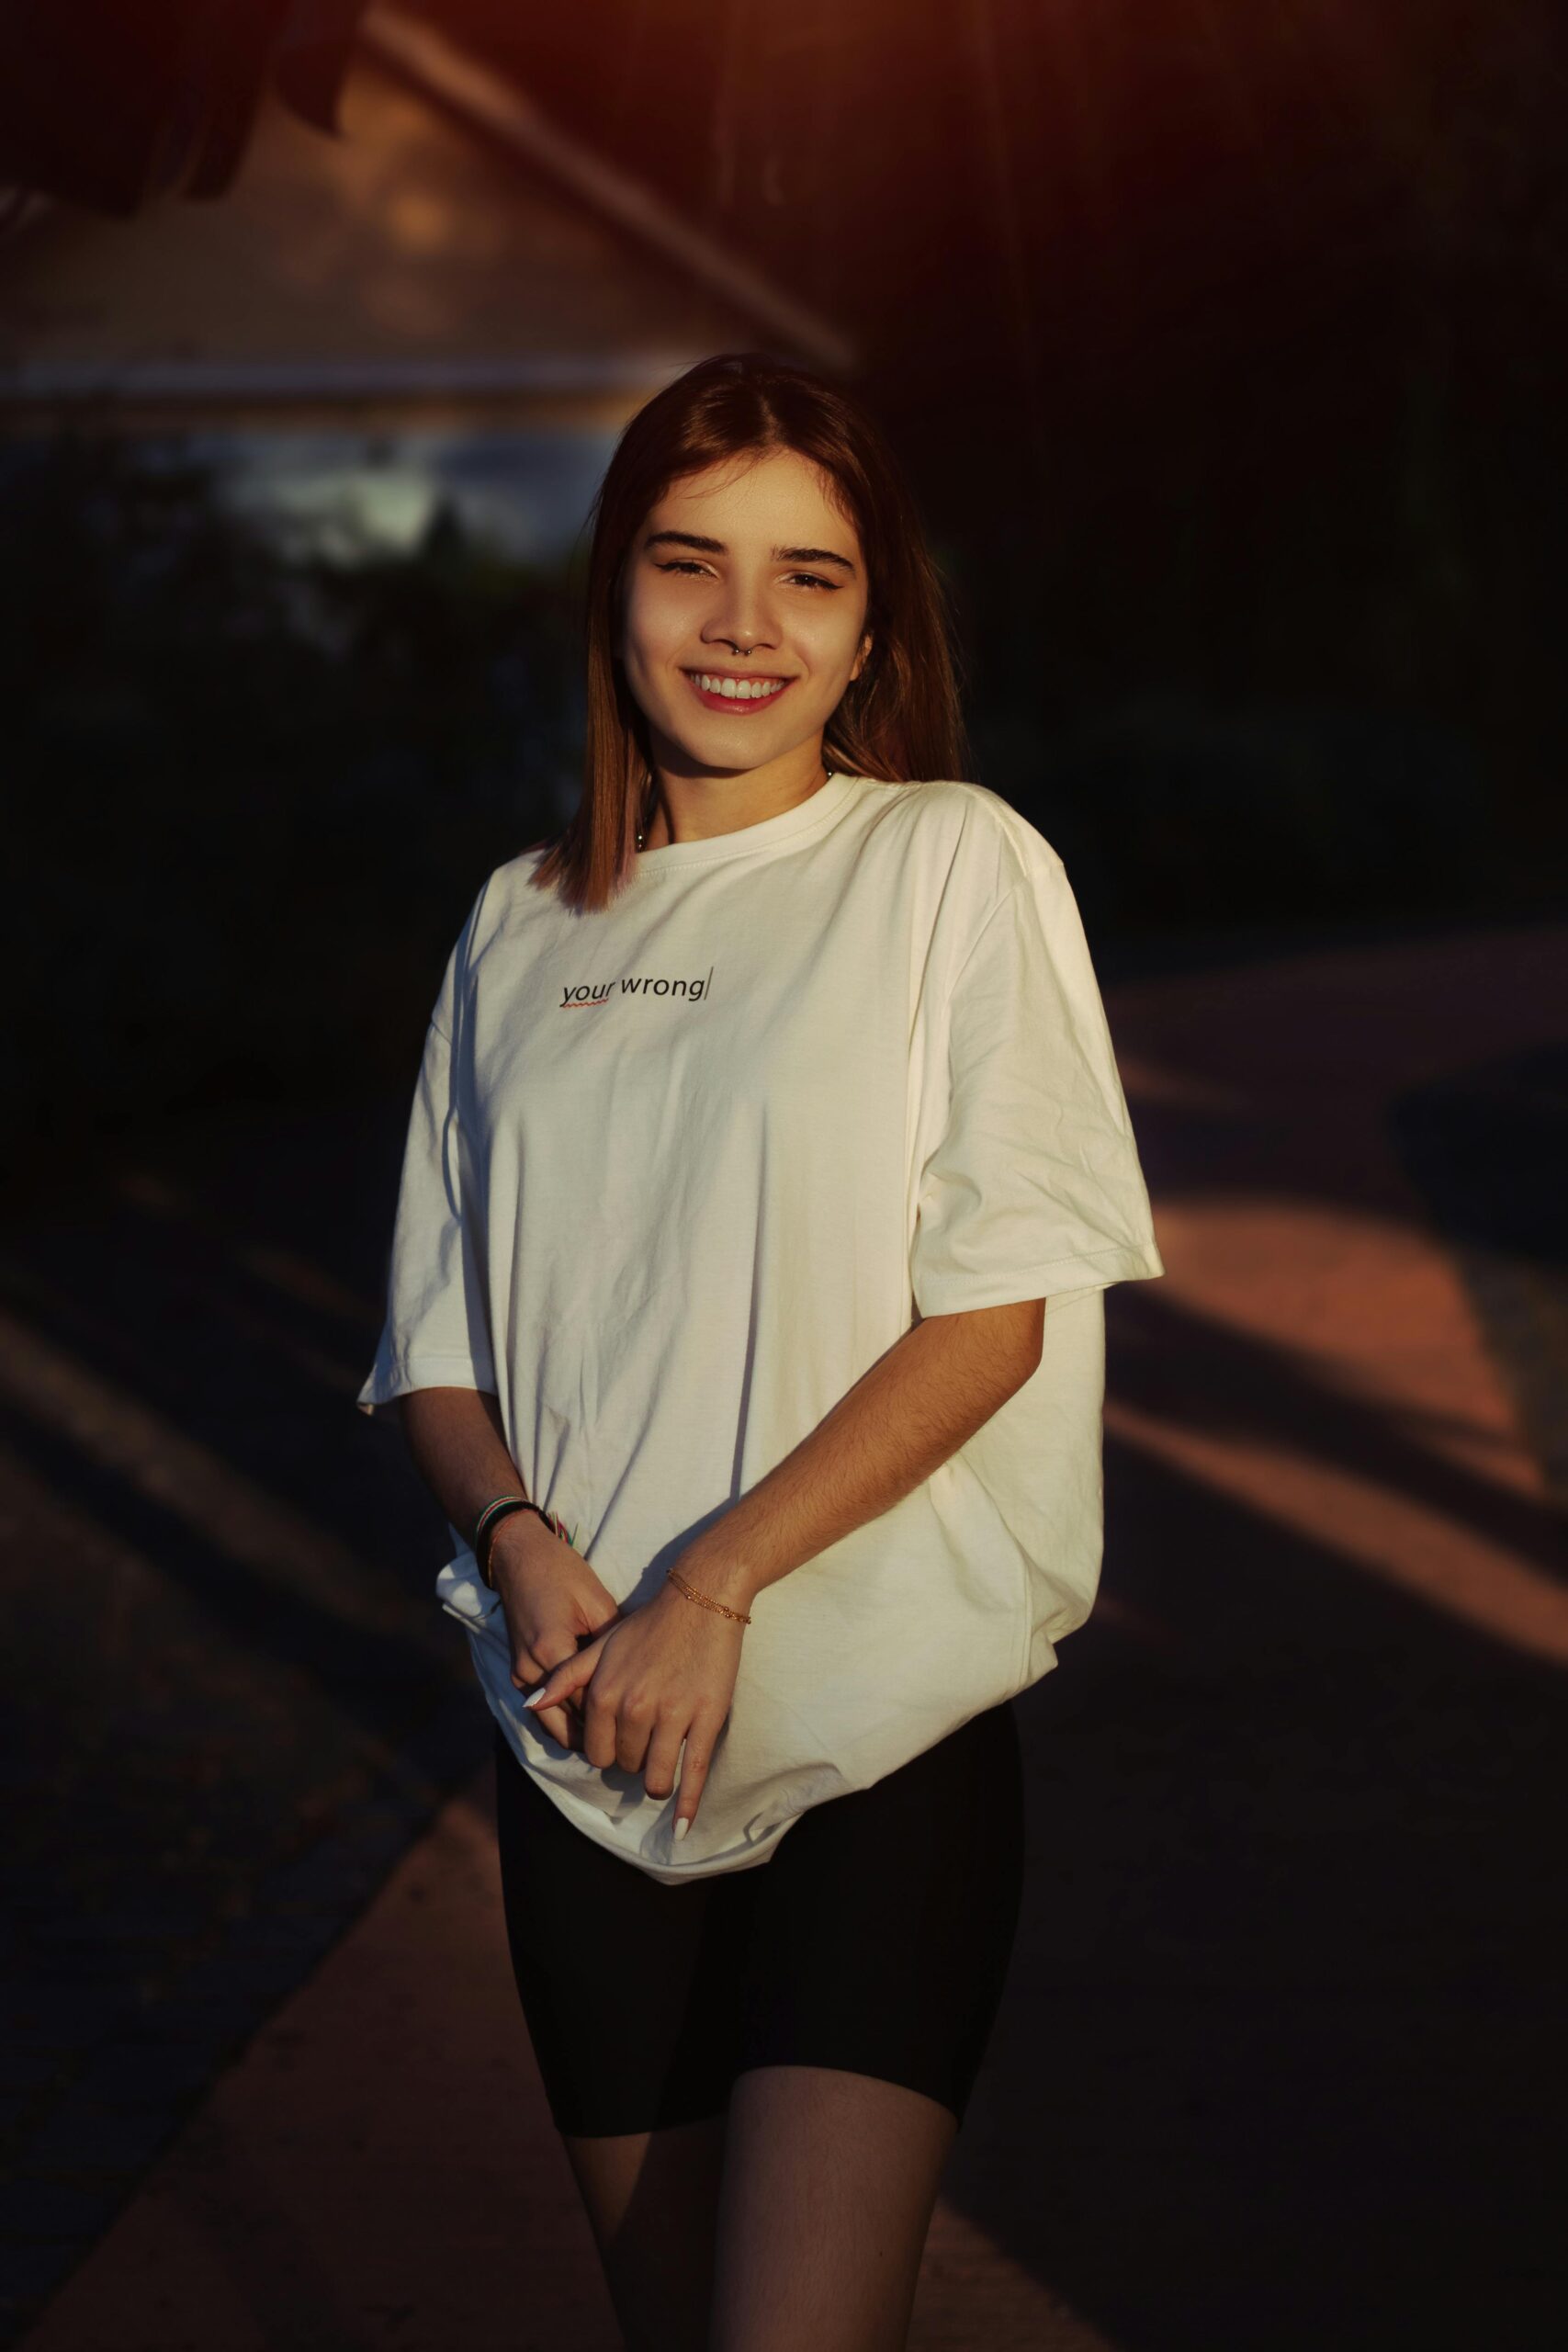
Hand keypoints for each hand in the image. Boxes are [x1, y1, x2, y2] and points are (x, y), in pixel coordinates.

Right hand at [490, 1511, 623, 1753]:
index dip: (615, 1722)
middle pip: (565, 1724)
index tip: (643, 1734)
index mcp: (552, 1650)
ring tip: (614, 1742)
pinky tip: (591, 1723)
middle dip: (596, 1740)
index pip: (587, 1704)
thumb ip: (613, 1644)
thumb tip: (639, 1677)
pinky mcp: (516, 1672)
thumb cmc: (563, 1573)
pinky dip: (564, 1719)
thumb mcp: (596, 1602)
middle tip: (631, 1751)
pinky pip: (542, 1708)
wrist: (519, 1557)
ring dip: (579, 1734)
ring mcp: (520, 1673)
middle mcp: (531, 1669)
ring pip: (551, 1722)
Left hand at [523, 1572, 747, 1835]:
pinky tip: (681, 1827)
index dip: (608, 1752)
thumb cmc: (649, 1623)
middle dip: (634, 1760)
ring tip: (661, 1772)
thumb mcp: (599, 1645)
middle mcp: (633, 1708)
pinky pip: (694, 1771)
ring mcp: (672, 1716)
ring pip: (656, 1776)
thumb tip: (530, 1705)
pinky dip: (687, 1804)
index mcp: (604, 1693)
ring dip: (657, 1783)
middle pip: (626, 1765)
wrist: (701, 1598)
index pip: (597, 1752)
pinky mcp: (705, 1719)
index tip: (620, 1742)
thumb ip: (564, 1678)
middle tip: (646, 1741)